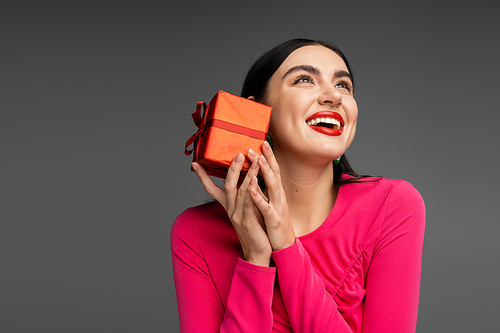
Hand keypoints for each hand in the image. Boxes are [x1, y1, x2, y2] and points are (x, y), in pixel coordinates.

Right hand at [192, 152, 272, 266]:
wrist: (257, 254)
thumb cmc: (254, 231)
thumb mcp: (245, 212)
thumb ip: (243, 197)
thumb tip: (244, 181)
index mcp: (228, 207)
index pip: (212, 189)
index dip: (203, 176)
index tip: (194, 163)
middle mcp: (231, 210)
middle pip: (227, 185)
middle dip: (232, 168)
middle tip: (237, 153)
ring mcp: (238, 216)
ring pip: (239, 191)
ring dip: (246, 174)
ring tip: (253, 160)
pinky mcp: (248, 221)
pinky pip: (248, 203)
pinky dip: (251, 190)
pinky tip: (255, 180)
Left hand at [248, 141, 295, 250]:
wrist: (284, 246)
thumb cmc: (274, 224)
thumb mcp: (269, 204)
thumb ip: (263, 191)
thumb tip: (254, 178)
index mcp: (276, 193)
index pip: (273, 170)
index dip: (269, 156)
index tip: (262, 142)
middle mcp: (279, 197)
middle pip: (274, 173)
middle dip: (266, 158)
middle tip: (257, 144)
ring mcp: (277, 207)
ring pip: (272, 186)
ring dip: (264, 172)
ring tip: (257, 159)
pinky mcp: (273, 219)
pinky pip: (265, 206)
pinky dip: (258, 197)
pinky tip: (251, 188)